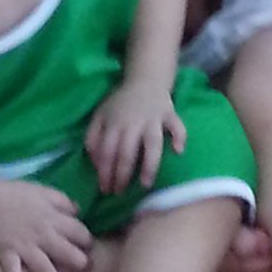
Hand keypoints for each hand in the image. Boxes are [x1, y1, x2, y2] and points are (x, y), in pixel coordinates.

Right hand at [0, 174, 92, 271]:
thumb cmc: (17, 195)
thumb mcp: (45, 191)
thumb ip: (64, 202)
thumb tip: (79, 213)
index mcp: (53, 218)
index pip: (78, 231)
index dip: (86, 240)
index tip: (88, 247)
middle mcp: (42, 235)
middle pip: (65, 252)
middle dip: (78, 262)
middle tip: (84, 271)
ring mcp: (24, 247)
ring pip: (43, 266)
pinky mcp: (6, 254)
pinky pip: (11, 271)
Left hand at [84, 75, 185, 196]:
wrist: (145, 79)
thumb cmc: (121, 103)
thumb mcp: (100, 115)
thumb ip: (92, 137)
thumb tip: (95, 162)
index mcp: (114, 123)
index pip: (107, 152)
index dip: (105, 172)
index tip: (105, 189)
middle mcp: (133, 123)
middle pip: (127, 152)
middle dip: (122, 176)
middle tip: (119, 193)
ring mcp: (153, 119)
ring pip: (152, 144)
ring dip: (149, 164)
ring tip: (145, 184)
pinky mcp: (170, 114)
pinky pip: (177, 126)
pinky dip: (179, 137)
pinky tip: (178, 151)